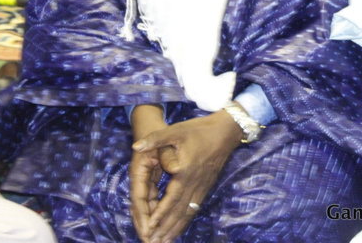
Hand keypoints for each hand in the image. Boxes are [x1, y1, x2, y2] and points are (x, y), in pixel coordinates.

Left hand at [130, 110, 242, 242]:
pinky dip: (185, 221)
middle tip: (152, 242)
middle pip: (179, 211)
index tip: (149, 226)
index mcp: (185, 172)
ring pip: (187, 213)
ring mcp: (202, 187)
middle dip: (165, 228)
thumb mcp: (175, 130)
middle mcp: (194, 183)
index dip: (160, 213)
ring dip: (175, 229)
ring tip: (164, 242)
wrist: (225, 132)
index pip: (171, 198)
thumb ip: (155, 139)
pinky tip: (179, 229)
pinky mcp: (206, 187)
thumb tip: (136, 145)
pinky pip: (194, 208)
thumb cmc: (198, 130)